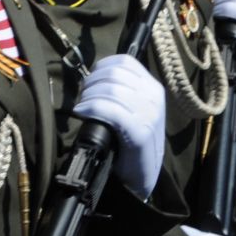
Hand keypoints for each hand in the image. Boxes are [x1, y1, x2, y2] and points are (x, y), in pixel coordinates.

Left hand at [72, 54, 166, 199]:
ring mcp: (149, 114)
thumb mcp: (132, 108)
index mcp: (153, 87)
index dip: (101, 67)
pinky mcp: (139, 132)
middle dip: (91, 83)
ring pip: (111, 89)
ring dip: (89, 96)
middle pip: (114, 73)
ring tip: (82, 107)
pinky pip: (110, 109)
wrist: (142, 174)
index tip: (91, 82)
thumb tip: (94, 75)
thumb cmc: (131, 139)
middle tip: (83, 97)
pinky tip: (81, 113)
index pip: (125, 61)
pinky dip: (91, 108)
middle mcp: (154, 97)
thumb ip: (122, 90)